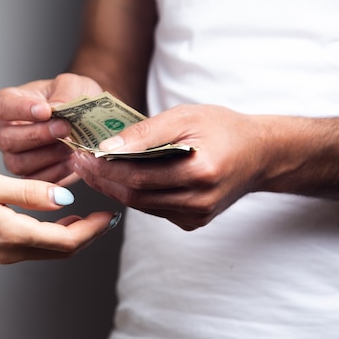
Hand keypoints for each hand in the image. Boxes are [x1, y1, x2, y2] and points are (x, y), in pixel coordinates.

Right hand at [0, 73, 102, 184]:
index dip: (21, 109)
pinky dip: (56, 172)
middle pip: (6, 139)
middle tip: (64, 128)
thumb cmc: (71, 98)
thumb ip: (64, 93)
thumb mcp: (73, 85)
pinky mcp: (28, 175)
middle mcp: (3, 131)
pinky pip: (34, 180)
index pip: (1, 106)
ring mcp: (13, 156)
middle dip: (37, 135)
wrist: (87, 120)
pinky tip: (71, 160)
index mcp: (6, 103)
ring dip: (49, 155)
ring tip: (71, 145)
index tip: (46, 111)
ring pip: (18, 163)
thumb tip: (57, 107)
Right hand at [0, 171, 119, 262]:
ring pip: (51, 251)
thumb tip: (65, 196)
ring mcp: (6, 254)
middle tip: (106, 215)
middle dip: (89, 234)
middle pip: (63, 251)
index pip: (67, 240)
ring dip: (73, 235)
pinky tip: (59, 218)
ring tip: (89, 215)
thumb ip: (30, 192)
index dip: (93, 229)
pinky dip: (54, 235)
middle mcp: (13, 251)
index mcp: (14, 235)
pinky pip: (36, 248)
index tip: (109, 214)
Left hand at [71, 105, 268, 230]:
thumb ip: (146, 132)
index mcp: (201, 172)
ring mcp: (197, 216)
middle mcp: (200, 201)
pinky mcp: (194, 221)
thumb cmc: (223, 128)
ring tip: (92, 168)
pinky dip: (135, 194)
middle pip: (136, 196)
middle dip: (102, 180)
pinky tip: (119, 178)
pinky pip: (154, 209)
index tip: (81, 155)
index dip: (105, 169)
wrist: (259, 154)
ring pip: (142, 206)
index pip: (139, 177)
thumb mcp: (185, 116)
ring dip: (114, 188)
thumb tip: (107, 148)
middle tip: (79, 163)